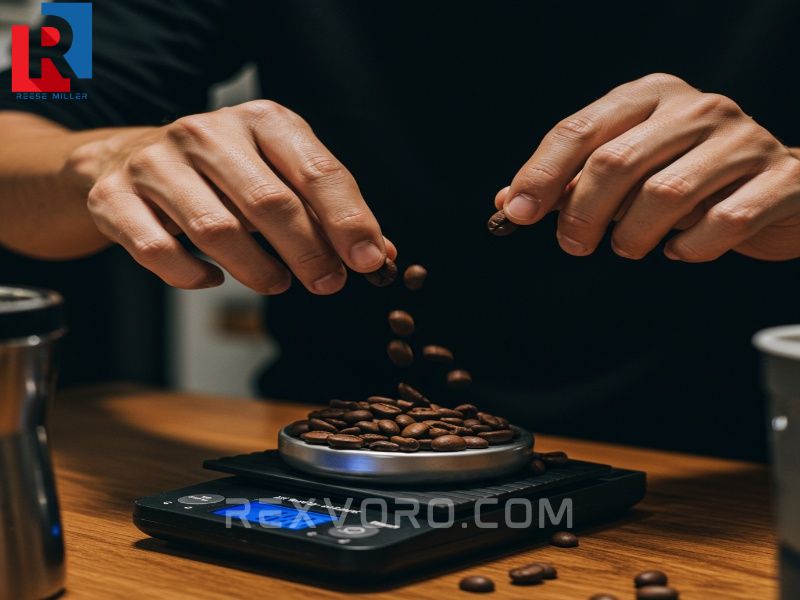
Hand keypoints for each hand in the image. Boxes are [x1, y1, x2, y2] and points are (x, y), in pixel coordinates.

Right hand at [68, 100, 395, 292]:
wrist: (130, 159)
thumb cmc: (226, 174)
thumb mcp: (281, 174)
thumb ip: (327, 211)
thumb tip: (379, 254)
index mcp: (261, 120)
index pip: (316, 171)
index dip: (348, 220)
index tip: (369, 261)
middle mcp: (206, 132)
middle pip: (269, 202)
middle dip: (307, 252)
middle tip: (327, 283)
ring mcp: (156, 162)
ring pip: (215, 230)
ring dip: (257, 269)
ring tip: (277, 284)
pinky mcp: (114, 197)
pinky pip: (158, 250)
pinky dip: (192, 275)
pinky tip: (212, 279)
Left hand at [496, 73, 799, 260]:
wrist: (783, 188)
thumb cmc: (689, 179)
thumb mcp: (627, 170)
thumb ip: (570, 182)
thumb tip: (509, 202)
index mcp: (650, 96)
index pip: (579, 130)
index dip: (541, 175)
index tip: (516, 213)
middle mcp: (697, 108)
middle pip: (615, 163)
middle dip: (582, 214)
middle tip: (574, 245)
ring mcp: (742, 139)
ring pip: (664, 195)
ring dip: (633, 236)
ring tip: (630, 246)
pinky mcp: (780, 179)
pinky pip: (720, 223)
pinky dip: (690, 249)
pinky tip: (681, 249)